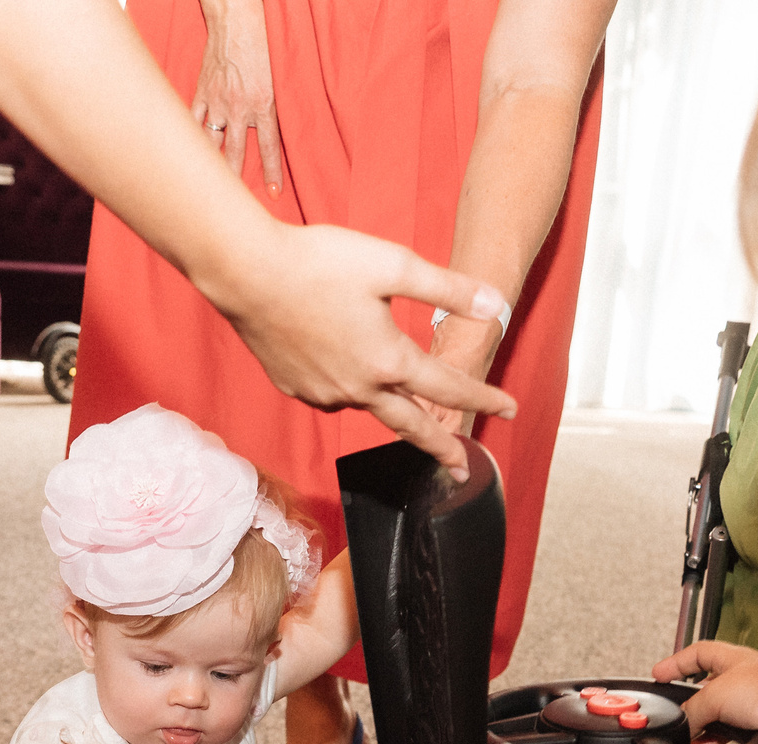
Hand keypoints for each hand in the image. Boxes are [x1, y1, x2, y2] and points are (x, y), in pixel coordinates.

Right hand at [191, 0, 282, 193]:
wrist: (237, 19)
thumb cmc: (263, 42)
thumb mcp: (280, 74)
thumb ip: (278, 103)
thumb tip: (282, 126)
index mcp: (263, 104)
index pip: (269, 147)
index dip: (271, 172)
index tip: (272, 192)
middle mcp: (239, 108)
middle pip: (236, 153)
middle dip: (235, 179)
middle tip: (233, 200)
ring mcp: (217, 102)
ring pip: (212, 143)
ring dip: (211, 165)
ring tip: (208, 186)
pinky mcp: (203, 92)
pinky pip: (194, 121)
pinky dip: (193, 138)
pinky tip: (190, 155)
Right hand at [202, 223, 517, 473]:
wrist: (246, 272)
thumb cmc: (318, 262)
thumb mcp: (393, 265)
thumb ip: (448, 288)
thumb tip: (495, 303)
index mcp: (389, 360)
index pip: (450, 388)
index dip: (485, 398)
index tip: (511, 409)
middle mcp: (359, 388)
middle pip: (411, 426)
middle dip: (441, 447)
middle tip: (461, 467)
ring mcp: (324, 393)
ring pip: (368, 405)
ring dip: (389, 404)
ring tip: (394, 390)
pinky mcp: (297, 388)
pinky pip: (334, 396)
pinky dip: (350, 388)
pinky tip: (346, 367)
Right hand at [652, 641, 757, 743]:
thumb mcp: (717, 696)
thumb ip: (693, 711)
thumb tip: (682, 726)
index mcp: (731, 658)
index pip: (696, 653)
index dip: (676, 663)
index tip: (659, 675)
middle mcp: (742, 677)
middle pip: (705, 689)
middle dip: (689, 706)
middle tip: (675, 719)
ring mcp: (754, 700)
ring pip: (719, 715)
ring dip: (703, 729)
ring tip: (691, 743)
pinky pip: (732, 733)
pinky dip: (718, 742)